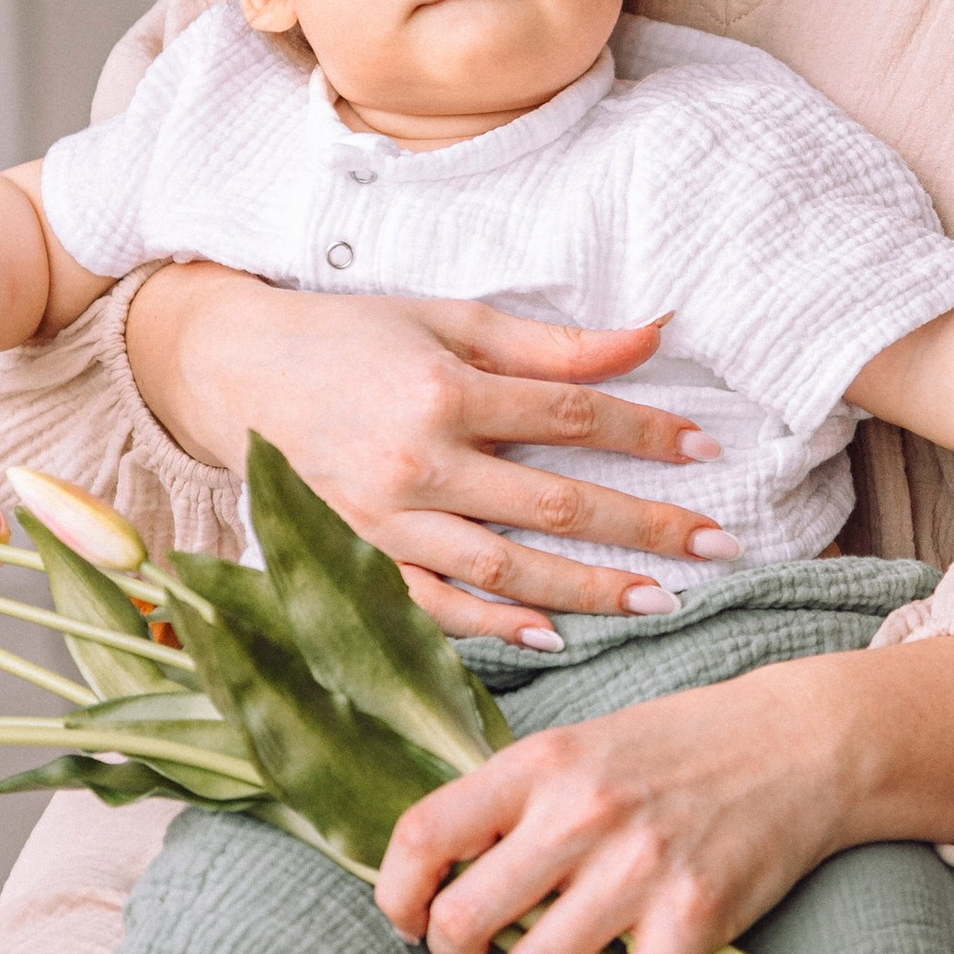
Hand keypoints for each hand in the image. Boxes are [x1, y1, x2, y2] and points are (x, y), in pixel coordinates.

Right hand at [124, 265, 738, 640]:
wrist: (236, 375)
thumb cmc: (352, 337)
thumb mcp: (449, 318)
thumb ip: (550, 343)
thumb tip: (654, 333)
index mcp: (443, 387)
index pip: (569, 414)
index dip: (645, 431)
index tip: (706, 448)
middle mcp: (416, 460)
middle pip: (553, 501)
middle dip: (642, 526)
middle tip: (717, 546)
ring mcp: (383, 520)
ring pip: (503, 567)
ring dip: (585, 588)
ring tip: (656, 600)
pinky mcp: (355, 559)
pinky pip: (433, 607)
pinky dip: (492, 625)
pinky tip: (550, 635)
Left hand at [376, 638, 953, 953]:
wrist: (798, 743)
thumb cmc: (676, 748)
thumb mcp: (581, 743)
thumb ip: (513, 799)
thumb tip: (436, 875)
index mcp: (543, 761)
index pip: (423, 835)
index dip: (395, 893)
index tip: (410, 915)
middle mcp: (584, 812)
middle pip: (464, 921)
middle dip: (452, 952)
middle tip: (474, 950)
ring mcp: (642, 870)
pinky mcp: (695, 920)